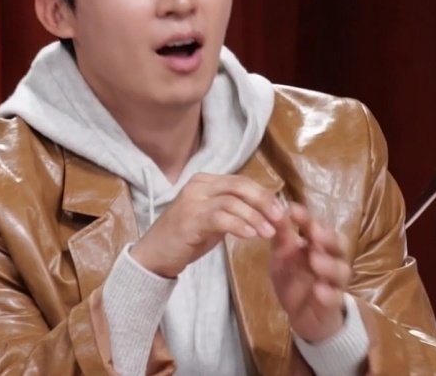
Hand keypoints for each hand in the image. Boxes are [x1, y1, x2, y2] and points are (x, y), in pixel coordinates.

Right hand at [130, 173, 281, 277]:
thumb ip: (233, 210)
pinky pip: (220, 217)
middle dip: (263, 201)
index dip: (263, 194)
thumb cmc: (186, 238)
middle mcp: (198, 186)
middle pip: (239, 186)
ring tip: (269, 232)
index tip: (280, 211)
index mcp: (204, 182)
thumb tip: (264, 209)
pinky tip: (250, 235)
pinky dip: (239, 225)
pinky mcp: (189, 219)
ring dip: (254, 217)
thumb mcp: (212, 219)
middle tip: (280, 218)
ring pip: (232, 201)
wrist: (155, 255)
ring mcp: (192, 201)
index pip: (240, 181)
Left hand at [268, 202, 351, 342]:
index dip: (307, 218)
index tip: (292, 210)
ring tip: (315, 260)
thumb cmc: (294, 279)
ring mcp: (334, 282)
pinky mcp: (333, 304)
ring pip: (341, 270)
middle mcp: (331, 260)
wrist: (302, 314)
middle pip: (338, 245)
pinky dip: (328, 294)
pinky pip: (335, 298)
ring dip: (329, 264)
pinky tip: (319, 290)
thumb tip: (274, 212)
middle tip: (314, 233)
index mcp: (318, 245)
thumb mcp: (282, 256)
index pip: (317, 227)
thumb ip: (281, 236)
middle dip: (328, 237)